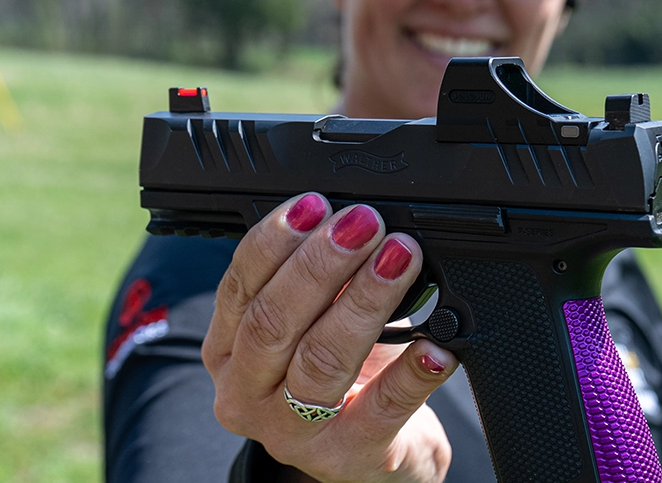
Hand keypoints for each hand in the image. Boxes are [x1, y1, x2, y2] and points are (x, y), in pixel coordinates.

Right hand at [202, 193, 458, 482]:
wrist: (373, 454)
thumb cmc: (341, 377)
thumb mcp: (314, 324)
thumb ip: (320, 280)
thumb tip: (351, 219)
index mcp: (227, 351)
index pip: (240, 286)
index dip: (276, 240)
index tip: (315, 205)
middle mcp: (247, 394)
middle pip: (273, 321)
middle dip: (322, 264)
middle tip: (365, 225)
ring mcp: (294, 432)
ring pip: (322, 359)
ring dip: (365, 300)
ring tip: (399, 260)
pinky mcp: (348, 455)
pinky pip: (383, 409)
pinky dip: (411, 373)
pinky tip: (434, 346)